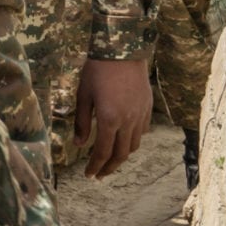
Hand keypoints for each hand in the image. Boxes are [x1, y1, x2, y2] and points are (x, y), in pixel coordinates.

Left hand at [74, 56, 152, 178]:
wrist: (122, 50)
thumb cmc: (97, 70)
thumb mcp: (83, 96)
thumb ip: (82, 122)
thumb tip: (79, 144)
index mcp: (109, 119)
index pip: (102, 152)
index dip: (95, 166)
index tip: (88, 175)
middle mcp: (127, 121)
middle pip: (120, 154)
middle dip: (109, 168)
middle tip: (99, 175)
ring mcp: (140, 115)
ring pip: (133, 145)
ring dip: (121, 156)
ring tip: (111, 160)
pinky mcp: (147, 108)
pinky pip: (142, 131)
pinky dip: (132, 140)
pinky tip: (124, 140)